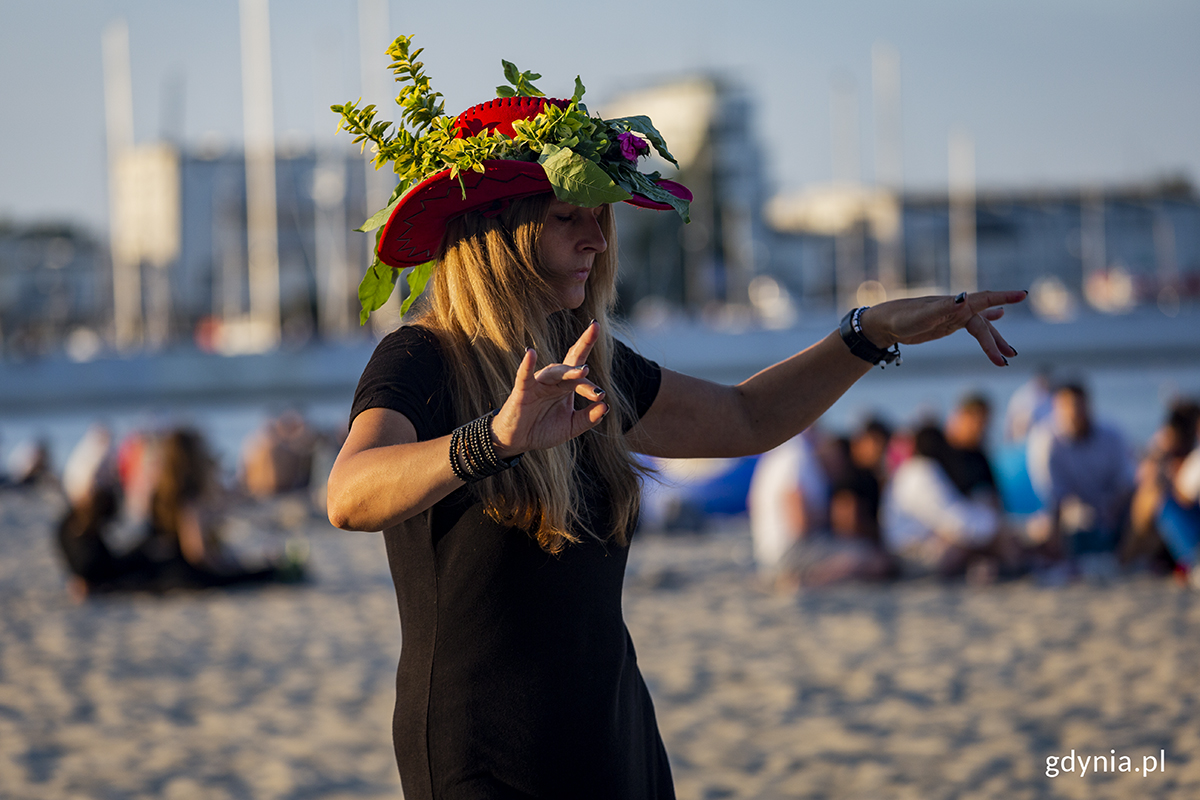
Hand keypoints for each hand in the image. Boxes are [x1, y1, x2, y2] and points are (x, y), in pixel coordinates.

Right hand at [490, 321, 608, 457]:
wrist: (518, 441)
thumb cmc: (543, 430)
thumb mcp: (571, 427)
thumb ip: (588, 418)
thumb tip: (606, 406)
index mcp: (566, 387)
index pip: (581, 371)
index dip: (592, 380)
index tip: (601, 394)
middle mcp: (554, 381)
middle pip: (571, 361)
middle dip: (584, 343)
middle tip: (595, 329)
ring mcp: (538, 384)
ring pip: (554, 372)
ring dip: (569, 371)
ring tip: (583, 372)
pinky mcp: (522, 390)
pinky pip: (524, 375)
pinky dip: (527, 364)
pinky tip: (531, 354)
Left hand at [859, 290, 1027, 366]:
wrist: (884, 323)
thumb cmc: (901, 318)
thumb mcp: (922, 315)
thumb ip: (945, 307)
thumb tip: (965, 297)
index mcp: (954, 304)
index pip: (984, 299)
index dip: (1004, 297)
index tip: (1023, 295)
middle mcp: (957, 308)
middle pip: (984, 324)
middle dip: (996, 341)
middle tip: (1007, 358)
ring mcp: (954, 317)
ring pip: (982, 327)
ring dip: (996, 339)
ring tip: (1009, 354)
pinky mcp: (948, 325)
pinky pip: (974, 325)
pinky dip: (987, 324)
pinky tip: (998, 319)